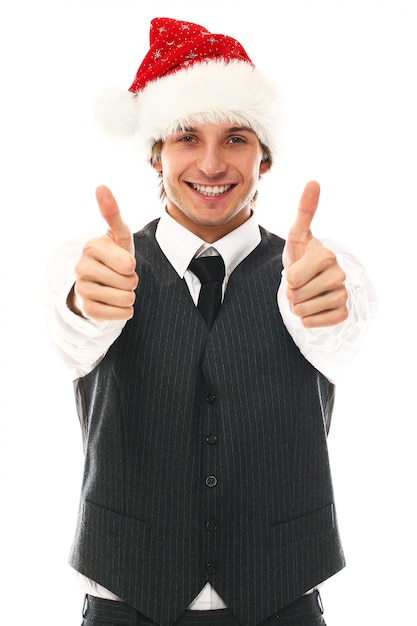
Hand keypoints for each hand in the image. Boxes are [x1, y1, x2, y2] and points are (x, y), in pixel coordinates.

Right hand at [69, 185, 137, 320]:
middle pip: (127, 281)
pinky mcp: (86, 310)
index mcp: (91, 247)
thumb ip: (112, 213)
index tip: (124, 262)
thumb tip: (100, 186)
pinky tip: (116, 304)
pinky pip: (118, 315)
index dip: (132, 265)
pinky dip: (124, 312)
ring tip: (119, 290)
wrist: (101, 285)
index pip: (127, 263)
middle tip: (121, 277)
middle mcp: (81, 267)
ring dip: (129, 297)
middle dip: (132, 281)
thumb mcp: (118, 235)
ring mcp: (81, 289)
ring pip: (124, 298)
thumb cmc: (114, 256)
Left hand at [283, 181, 347, 327]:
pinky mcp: (343, 313)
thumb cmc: (301, 258)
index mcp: (327, 256)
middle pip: (296, 296)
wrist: (312, 283)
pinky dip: (308, 319)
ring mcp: (343, 294)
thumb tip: (313, 181)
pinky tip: (314, 308)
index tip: (295, 270)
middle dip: (291, 293)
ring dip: (298, 307)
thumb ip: (304, 211)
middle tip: (299, 285)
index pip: (292, 279)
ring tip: (305, 295)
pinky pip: (314, 322)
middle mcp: (340, 274)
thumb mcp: (297, 237)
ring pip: (303, 311)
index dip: (287, 278)